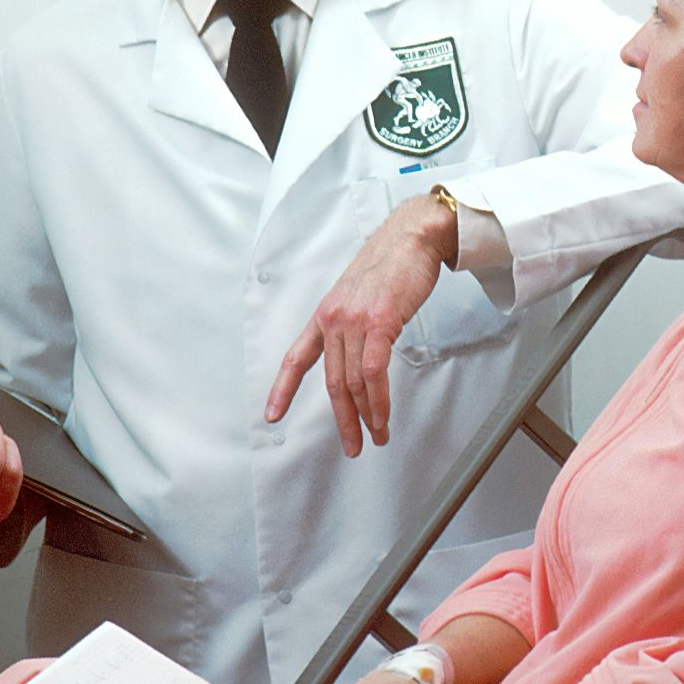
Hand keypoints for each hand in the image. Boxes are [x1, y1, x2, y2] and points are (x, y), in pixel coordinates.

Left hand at [265, 193, 455, 455]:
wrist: (410, 238)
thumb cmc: (390, 264)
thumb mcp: (358, 296)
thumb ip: (352, 325)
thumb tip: (358, 353)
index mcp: (324, 315)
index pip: (296, 358)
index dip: (282, 390)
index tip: (273, 415)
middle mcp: (333, 320)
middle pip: (332, 382)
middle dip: (343, 420)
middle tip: (352, 445)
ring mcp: (353, 321)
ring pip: (353, 382)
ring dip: (366, 416)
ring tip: (376, 436)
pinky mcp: (378, 323)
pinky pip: (373, 372)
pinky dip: (378, 400)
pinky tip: (383, 415)